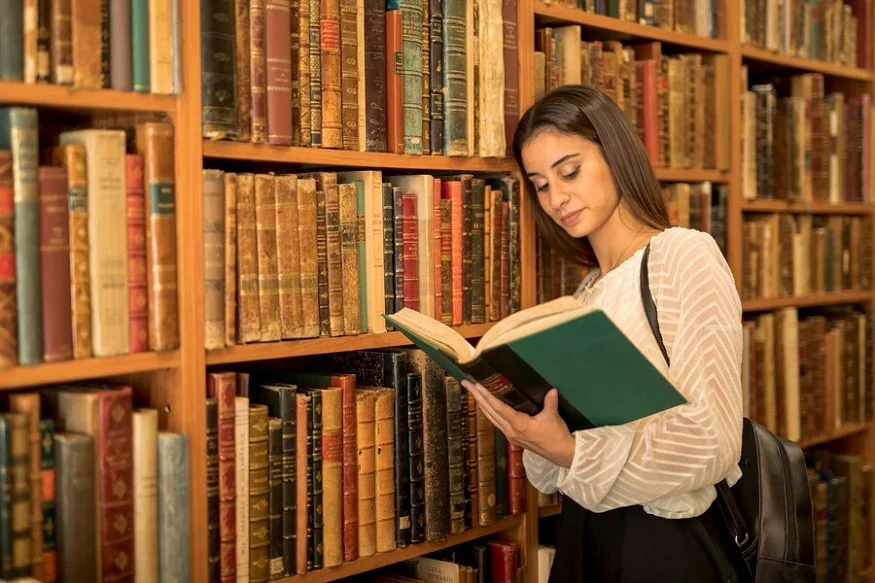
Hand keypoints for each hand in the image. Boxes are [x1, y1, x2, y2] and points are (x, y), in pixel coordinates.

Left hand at [461, 380, 575, 467]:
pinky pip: (496, 422)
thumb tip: (552, 390)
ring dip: (481, 404)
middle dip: (477, 397)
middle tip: (466, 384)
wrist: (560, 453)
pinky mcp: (512, 437)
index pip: (499, 408)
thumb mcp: (553, 418)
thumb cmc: (556, 436)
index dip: (487, 396)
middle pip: (489, 411)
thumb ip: (550, 403)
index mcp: (519, 425)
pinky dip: (489, 411)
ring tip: (472, 392)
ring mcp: (510, 435)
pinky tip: (486, 405)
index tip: (476, 386)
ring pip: (490, 417)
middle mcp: (510, 431)